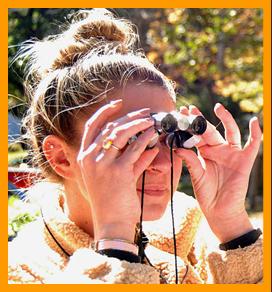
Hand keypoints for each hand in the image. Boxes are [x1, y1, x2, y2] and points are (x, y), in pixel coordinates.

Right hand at [77, 100, 158, 241]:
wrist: (111, 223)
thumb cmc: (110, 199)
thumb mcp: (108, 176)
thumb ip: (123, 159)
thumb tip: (144, 145)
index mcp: (84, 156)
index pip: (93, 125)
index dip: (105, 111)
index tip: (118, 103)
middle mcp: (90, 158)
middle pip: (111, 127)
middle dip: (130, 117)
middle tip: (146, 113)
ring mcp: (103, 165)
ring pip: (122, 134)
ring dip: (139, 125)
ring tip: (152, 121)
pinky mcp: (119, 172)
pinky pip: (136, 150)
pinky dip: (146, 141)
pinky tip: (154, 138)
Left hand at [175, 103, 261, 241]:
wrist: (220, 210)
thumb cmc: (206, 193)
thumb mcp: (196, 175)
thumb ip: (189, 160)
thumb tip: (177, 146)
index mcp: (205, 152)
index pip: (197, 135)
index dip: (190, 125)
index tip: (181, 113)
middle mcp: (218, 150)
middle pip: (210, 130)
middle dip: (201, 120)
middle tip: (191, 110)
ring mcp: (232, 154)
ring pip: (230, 131)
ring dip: (225, 119)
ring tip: (217, 107)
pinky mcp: (244, 160)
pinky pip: (252, 145)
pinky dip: (255, 133)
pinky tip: (253, 121)